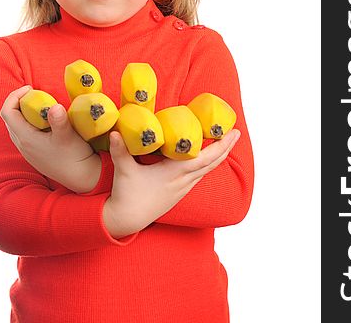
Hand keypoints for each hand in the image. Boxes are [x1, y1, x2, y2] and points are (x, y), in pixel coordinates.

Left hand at [0, 85, 101, 192]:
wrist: (81, 178)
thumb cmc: (74, 157)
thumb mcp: (68, 136)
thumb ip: (59, 120)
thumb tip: (55, 106)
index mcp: (25, 138)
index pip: (8, 112)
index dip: (15, 96)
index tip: (31, 88)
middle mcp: (22, 144)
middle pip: (10, 118)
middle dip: (19, 102)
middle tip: (36, 94)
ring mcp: (28, 150)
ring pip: (16, 126)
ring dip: (24, 112)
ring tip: (41, 104)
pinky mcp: (35, 154)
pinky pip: (24, 133)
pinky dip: (30, 122)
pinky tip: (46, 121)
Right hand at [102, 128, 240, 237]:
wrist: (126, 220)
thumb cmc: (127, 194)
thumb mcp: (124, 170)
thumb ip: (120, 149)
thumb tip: (114, 131)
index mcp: (173, 172)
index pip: (203, 157)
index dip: (220, 145)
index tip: (232, 132)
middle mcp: (182, 180)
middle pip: (211, 163)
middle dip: (225, 147)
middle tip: (236, 132)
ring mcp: (182, 188)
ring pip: (206, 170)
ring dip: (218, 156)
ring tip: (225, 143)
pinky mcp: (178, 192)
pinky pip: (198, 176)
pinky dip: (207, 165)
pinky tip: (207, 160)